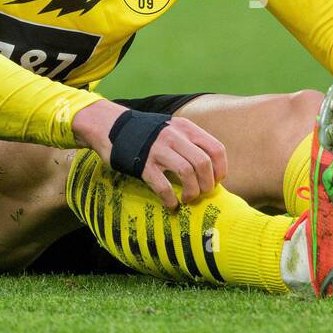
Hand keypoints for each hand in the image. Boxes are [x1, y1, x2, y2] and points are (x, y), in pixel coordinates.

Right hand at [71, 100, 227, 210]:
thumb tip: (209, 171)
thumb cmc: (146, 133)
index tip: (216, 181)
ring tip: (188, 199)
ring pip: (187, 173)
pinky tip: (171, 205)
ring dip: (192, 191)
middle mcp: (174, 137)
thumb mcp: (172, 129)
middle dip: (207, 184)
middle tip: (202, 193)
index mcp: (186, 128)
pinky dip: (171, 199)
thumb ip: (190, 143)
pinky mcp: (143, 165)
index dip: (220, 169)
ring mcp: (158, 150)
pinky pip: (163, 186)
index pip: (215, 149)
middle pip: (203, 164)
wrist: (111, 127)